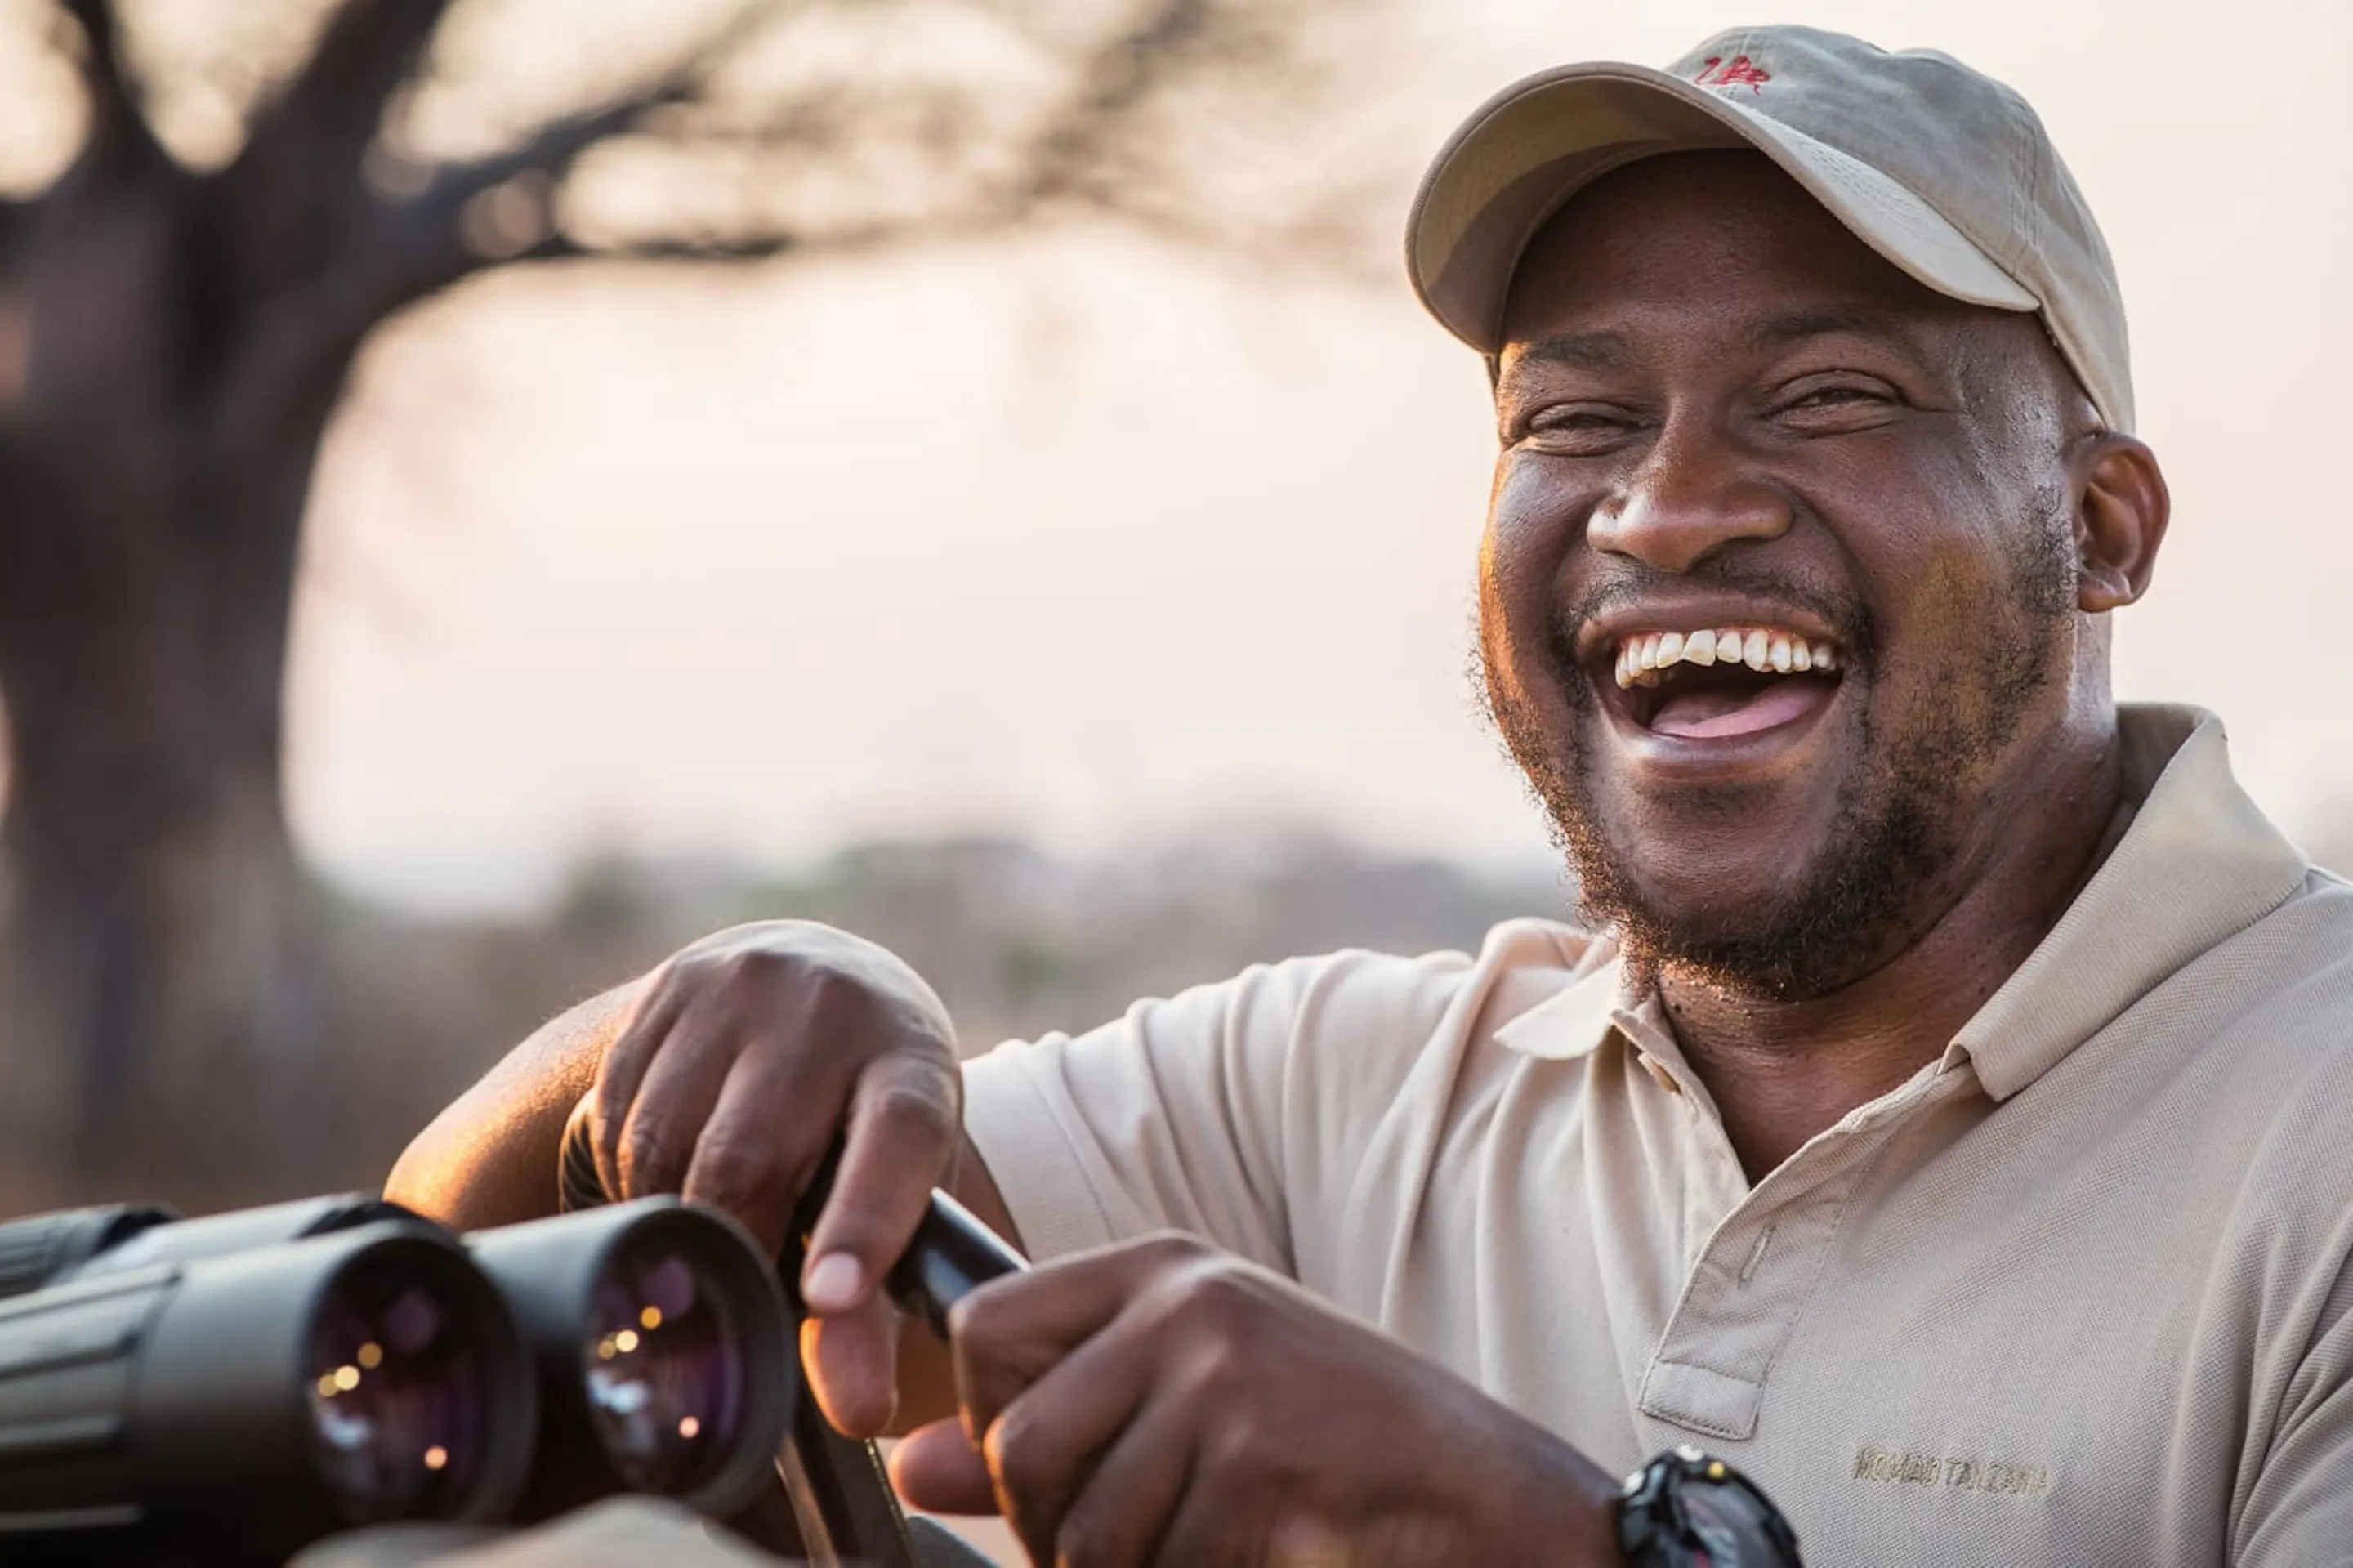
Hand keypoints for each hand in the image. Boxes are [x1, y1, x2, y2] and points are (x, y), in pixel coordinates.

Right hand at [585, 920, 960, 1433]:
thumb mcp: (900, 1187)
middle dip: (731, 1241)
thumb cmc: (869, 1113)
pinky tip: (674, 1171)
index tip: (830, 1298)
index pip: (895, 1139)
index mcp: (911, 1062)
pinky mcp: (667, 991)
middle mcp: (830, 1008)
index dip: (863, 1220)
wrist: (821, 977)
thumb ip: (872, 1306)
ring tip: (709, 1220)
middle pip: (750, 1157)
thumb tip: (855, 1415)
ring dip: (671, 1211)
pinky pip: (618, 1116)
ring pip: (666, 1142)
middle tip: (731, 1282)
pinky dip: (634, 1173)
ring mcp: (741, 988)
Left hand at [890, 1234, 1623, 1566]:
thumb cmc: (1332, 1446)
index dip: (989, 1419)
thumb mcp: (1187, 1404)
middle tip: (1136, 1537)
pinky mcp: (1257, 1464)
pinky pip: (1161, 1567)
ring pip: (1077, 1530)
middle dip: (1053, 1529)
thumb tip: (908, 1467)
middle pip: (1017, 1445)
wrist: (1488, 1498)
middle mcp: (1185, 1305)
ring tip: (1208, 1541)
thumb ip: (1047, 1424)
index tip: (1047, 1464)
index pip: (984, 1328)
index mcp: (1162, 1270)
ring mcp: (1224, 1380)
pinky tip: (1261, 1550)